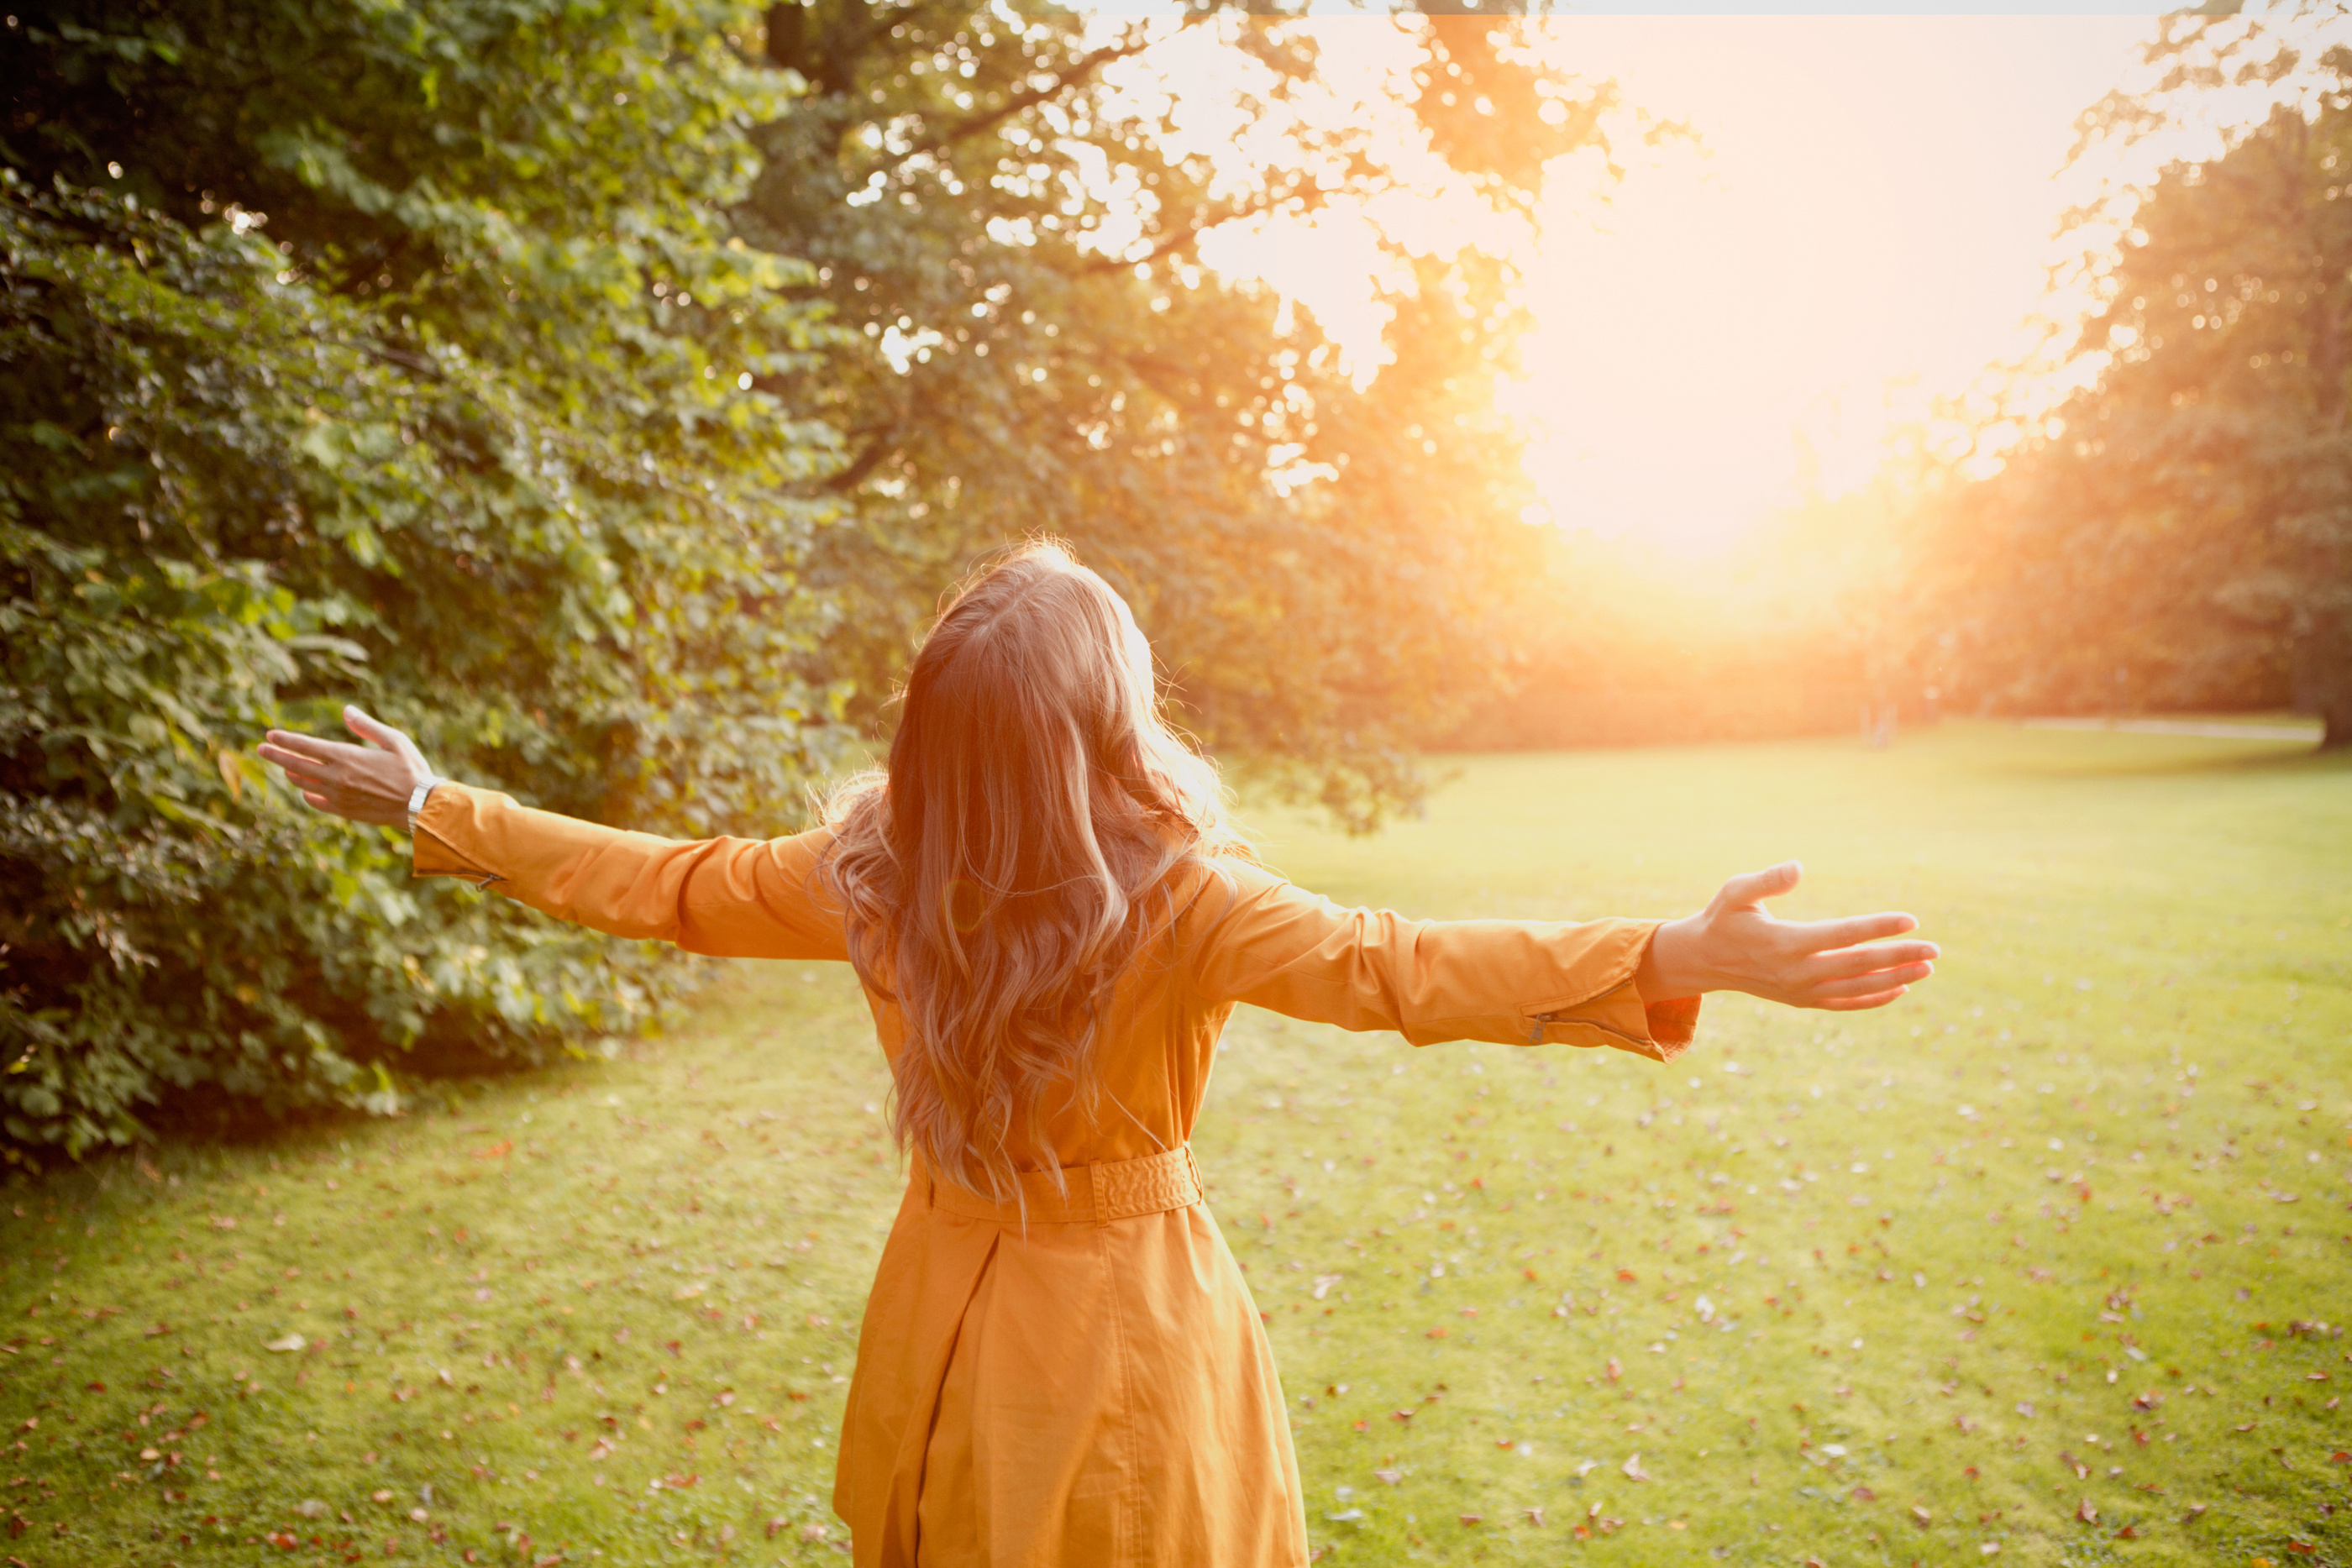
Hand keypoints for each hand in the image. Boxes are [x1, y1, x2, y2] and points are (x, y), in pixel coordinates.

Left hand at [256, 706, 437, 828]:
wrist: (420, 805)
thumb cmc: (411, 769)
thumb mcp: (394, 740)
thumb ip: (366, 726)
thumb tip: (346, 710)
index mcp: (346, 756)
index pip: (305, 746)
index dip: (285, 739)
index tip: (269, 734)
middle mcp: (336, 777)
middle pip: (295, 764)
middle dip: (276, 755)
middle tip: (262, 748)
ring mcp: (338, 796)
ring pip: (303, 783)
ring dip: (291, 773)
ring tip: (286, 766)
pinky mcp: (344, 810)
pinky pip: (317, 802)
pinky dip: (308, 794)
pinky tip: (306, 791)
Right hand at [1636, 861, 1935, 1011]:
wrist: (1704, 961)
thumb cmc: (1723, 918)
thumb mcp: (1735, 892)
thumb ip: (1767, 880)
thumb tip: (1799, 866)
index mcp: (1784, 943)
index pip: (1842, 935)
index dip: (1877, 928)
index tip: (1910, 920)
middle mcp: (1796, 972)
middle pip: (1859, 966)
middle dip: (1899, 957)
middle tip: (1935, 949)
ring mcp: (1800, 991)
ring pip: (1857, 989)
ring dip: (1895, 979)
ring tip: (1926, 968)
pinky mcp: (1802, 1001)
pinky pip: (1845, 1004)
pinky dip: (1874, 999)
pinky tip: (1901, 989)